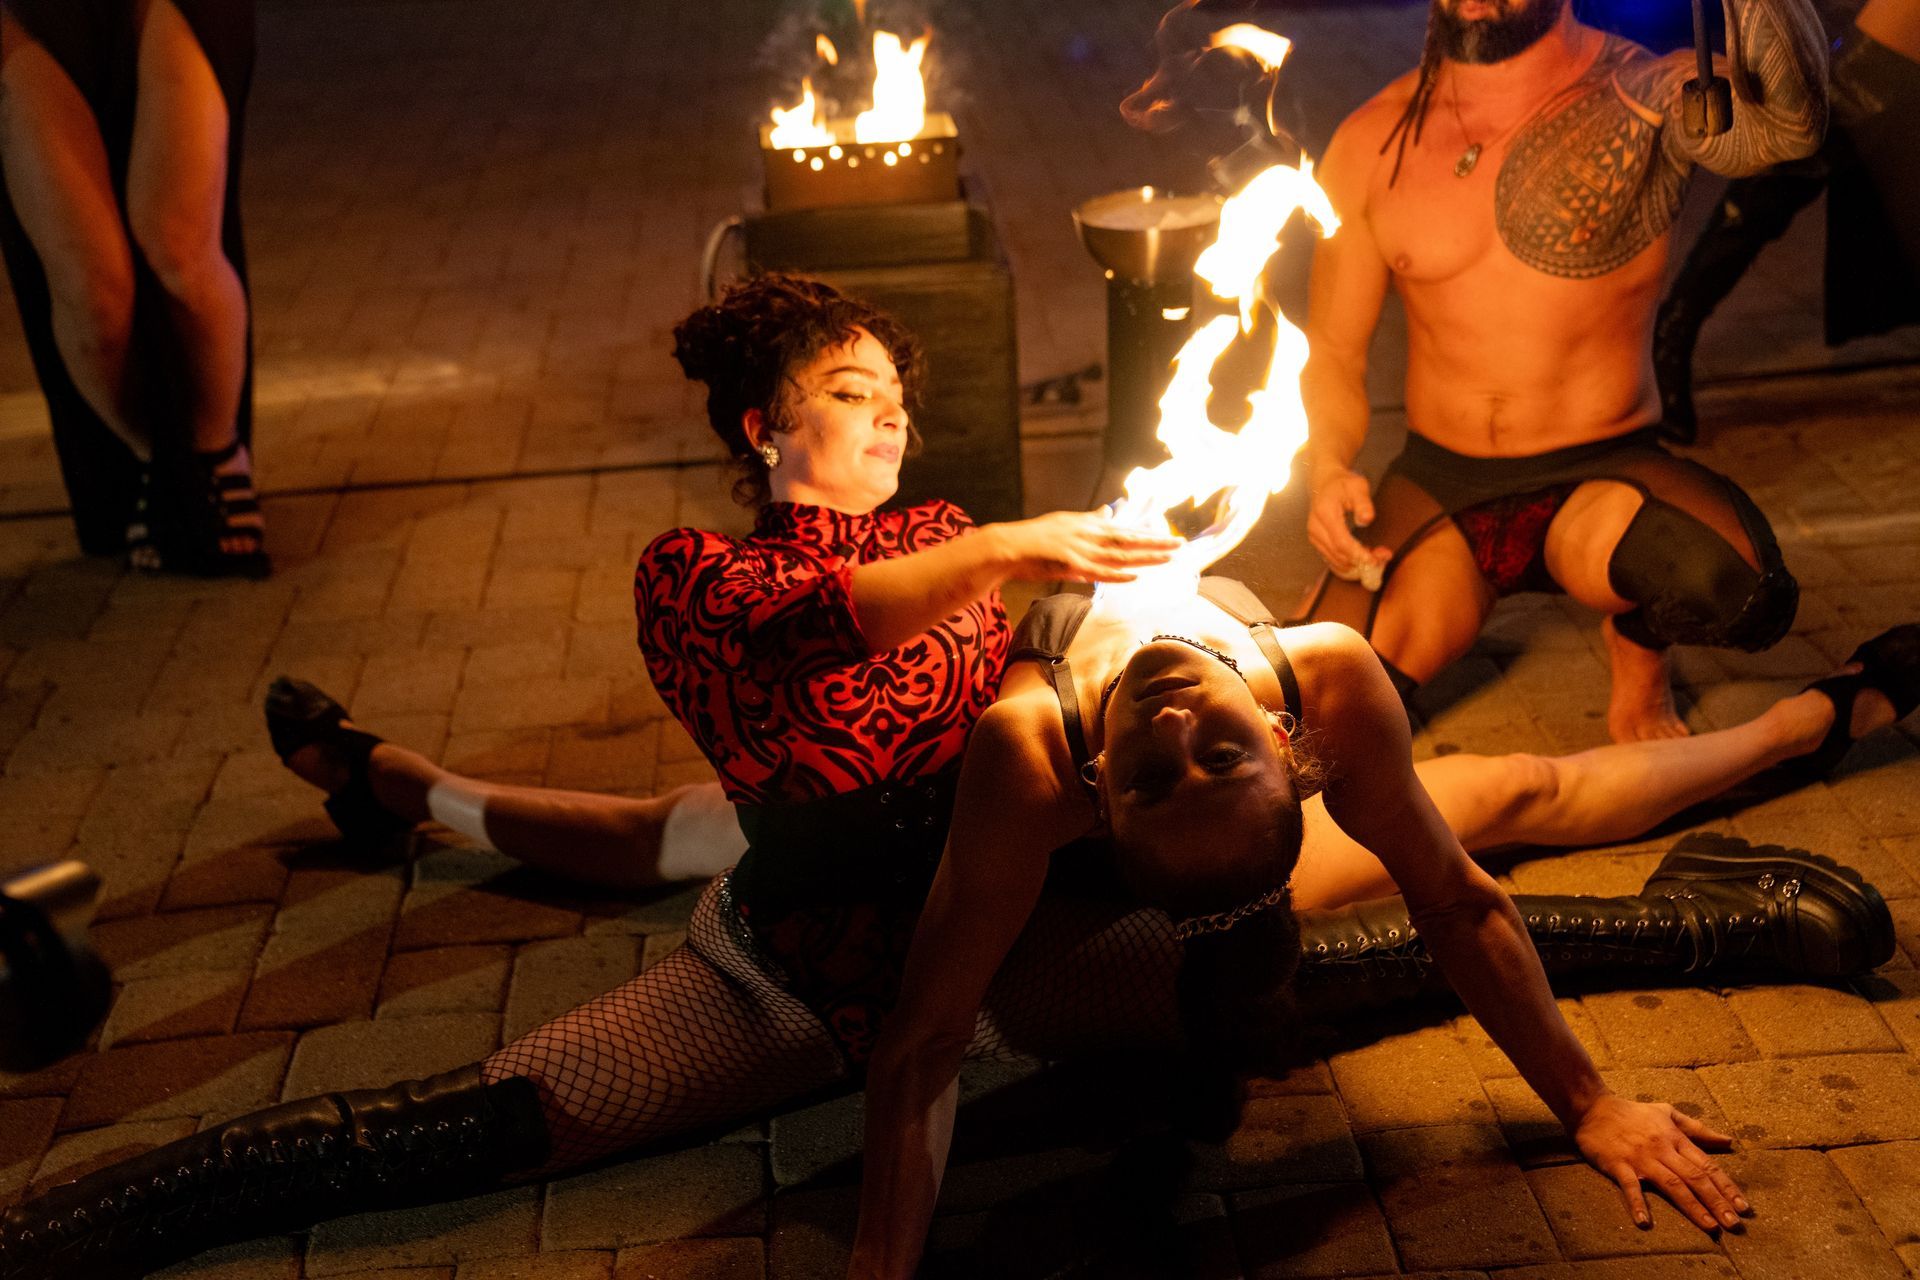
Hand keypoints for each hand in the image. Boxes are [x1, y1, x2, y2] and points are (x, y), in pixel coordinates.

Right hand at [991, 511, 1181, 583]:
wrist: (1008, 546)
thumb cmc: (1036, 537)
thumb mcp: (1066, 522)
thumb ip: (1090, 519)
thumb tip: (1109, 511)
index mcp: (1089, 526)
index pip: (1125, 530)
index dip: (1149, 534)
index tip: (1170, 537)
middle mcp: (1088, 535)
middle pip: (1128, 539)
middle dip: (1156, 542)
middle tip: (1180, 544)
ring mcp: (1080, 549)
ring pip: (1119, 554)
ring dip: (1144, 557)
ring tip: (1167, 558)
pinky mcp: (1069, 564)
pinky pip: (1097, 572)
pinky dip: (1116, 574)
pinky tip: (1134, 576)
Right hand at [1306, 468, 1390, 579]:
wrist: (1324, 483)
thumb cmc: (1343, 484)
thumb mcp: (1357, 486)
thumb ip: (1363, 503)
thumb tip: (1366, 520)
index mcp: (1324, 513)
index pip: (1341, 542)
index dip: (1358, 554)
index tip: (1375, 560)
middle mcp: (1315, 528)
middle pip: (1338, 554)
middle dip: (1361, 561)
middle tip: (1382, 559)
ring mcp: (1314, 537)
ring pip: (1334, 560)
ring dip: (1355, 565)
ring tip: (1375, 558)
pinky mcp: (1317, 542)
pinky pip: (1331, 560)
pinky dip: (1348, 564)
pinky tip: (1362, 559)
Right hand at [1572, 1094, 1747, 1231]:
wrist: (1592, 1107)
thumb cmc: (1632, 1112)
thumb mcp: (1667, 1113)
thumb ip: (1697, 1129)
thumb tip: (1728, 1141)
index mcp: (1675, 1138)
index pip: (1707, 1165)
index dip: (1726, 1187)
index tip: (1743, 1207)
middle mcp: (1662, 1149)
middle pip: (1695, 1178)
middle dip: (1717, 1202)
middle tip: (1734, 1224)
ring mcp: (1641, 1158)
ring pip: (1672, 1185)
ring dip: (1693, 1207)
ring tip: (1710, 1226)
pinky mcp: (1618, 1165)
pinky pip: (1630, 1187)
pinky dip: (1637, 1204)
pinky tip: (1645, 1222)